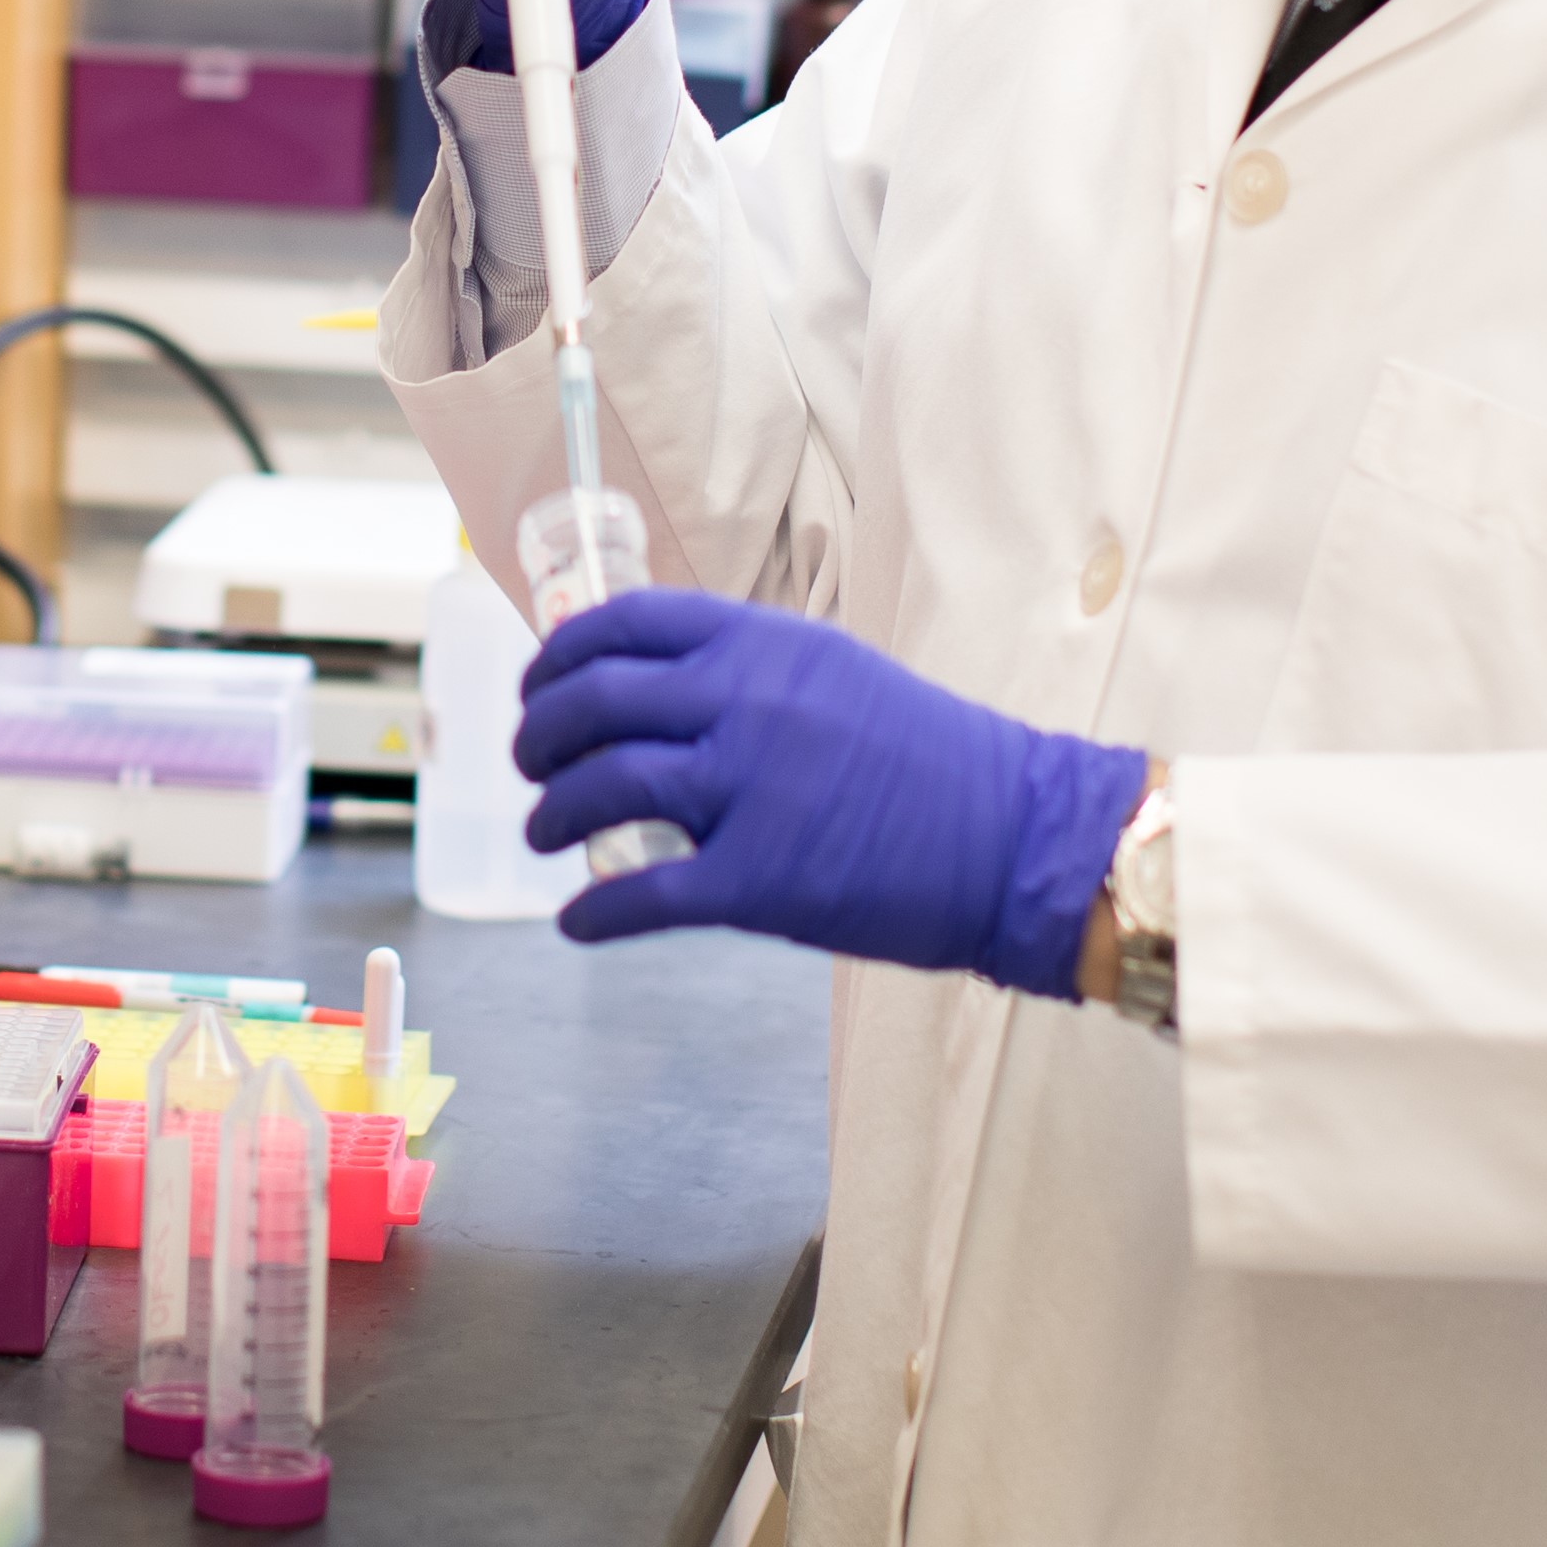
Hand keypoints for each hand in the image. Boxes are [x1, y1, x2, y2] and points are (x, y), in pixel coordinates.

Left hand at [516, 591, 1147, 991]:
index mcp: (762, 641)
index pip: (621, 623)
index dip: (558, 657)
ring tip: (545, 835)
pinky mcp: (760, 881)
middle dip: (538, 738)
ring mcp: (751, 790)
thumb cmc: (929, 756)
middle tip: (530, 765)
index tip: (539, 687)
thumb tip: (651, 685)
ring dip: (551, 817)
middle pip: (592, 702)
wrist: (1015, 836)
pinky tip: (578, 922)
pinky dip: (594, 914)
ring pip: (601, 790)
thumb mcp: (832, 672)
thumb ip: (745, 669)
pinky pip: (642, 896)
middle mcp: (746, 701)